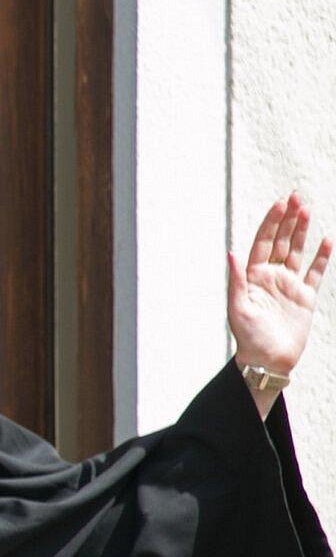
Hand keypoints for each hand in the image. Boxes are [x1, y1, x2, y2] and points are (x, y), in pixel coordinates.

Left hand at [228, 192, 330, 375]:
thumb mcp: (238, 308)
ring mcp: (289, 284)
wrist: (268, 359)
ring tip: (307, 209)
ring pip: (298, 251)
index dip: (271, 223)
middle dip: (288, 219)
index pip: (263, 243)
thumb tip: (231, 252)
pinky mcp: (305, 296)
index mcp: (252, 276)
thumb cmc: (248, 336)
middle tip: (296, 197)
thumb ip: (236, 280)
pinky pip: (315, 272)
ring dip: (302, 231)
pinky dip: (322, 256)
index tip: (279, 204)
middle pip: (281, 241)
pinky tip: (326, 240)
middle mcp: (270, 276)